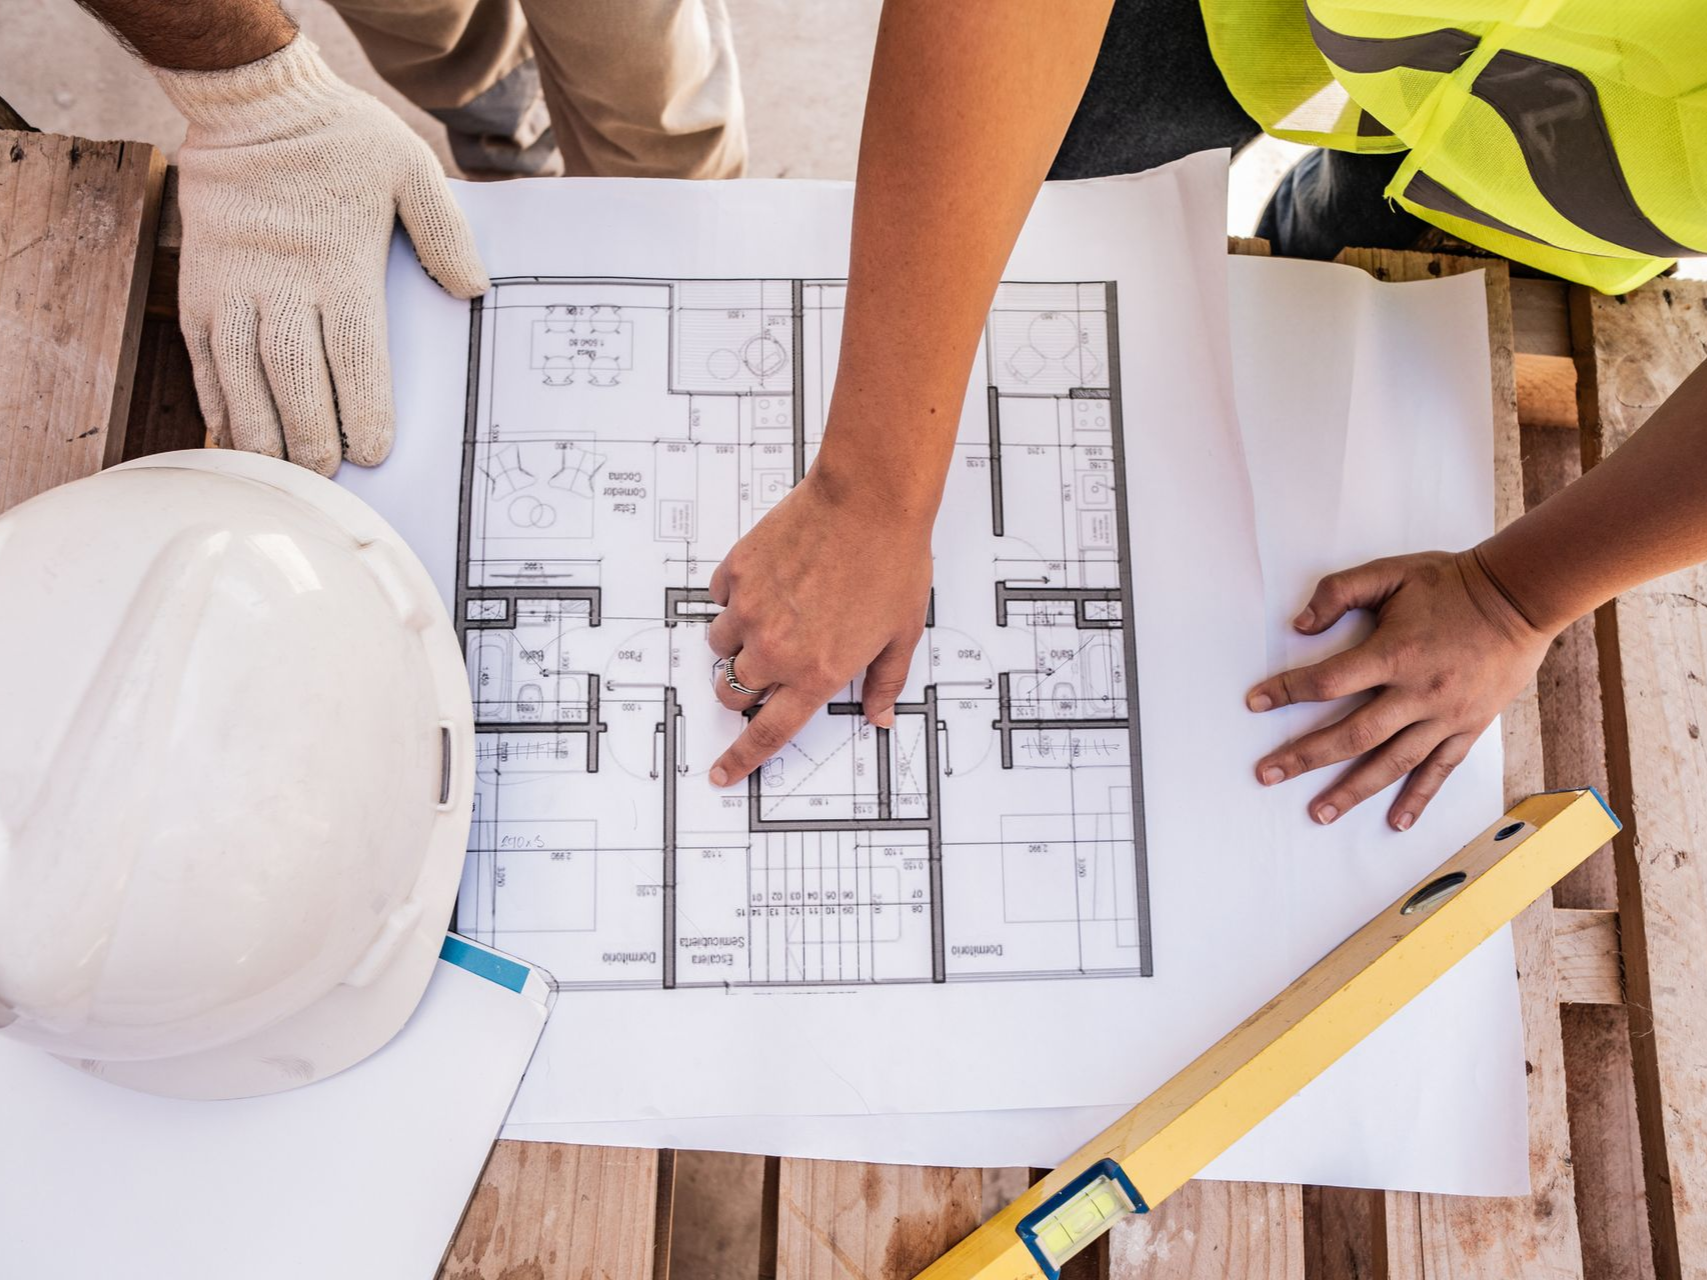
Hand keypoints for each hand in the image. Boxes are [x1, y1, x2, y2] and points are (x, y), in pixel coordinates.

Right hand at [156, 34, 488, 475]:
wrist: (252, 103)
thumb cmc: (341, 139)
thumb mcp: (409, 168)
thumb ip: (444, 231)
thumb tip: (474, 288)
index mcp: (338, 261)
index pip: (354, 351)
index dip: (362, 406)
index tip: (373, 450)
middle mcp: (281, 280)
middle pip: (295, 375)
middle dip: (310, 432)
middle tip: (328, 475)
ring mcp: (234, 285)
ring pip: (242, 373)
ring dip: (260, 428)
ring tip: (281, 471)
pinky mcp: (198, 284)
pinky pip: (203, 353)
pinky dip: (217, 397)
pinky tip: (231, 432)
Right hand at [705, 469, 933, 785]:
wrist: (870, 500)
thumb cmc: (893, 562)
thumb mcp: (902, 633)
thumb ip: (885, 681)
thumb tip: (880, 715)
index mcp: (817, 673)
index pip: (768, 733)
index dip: (741, 759)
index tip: (721, 773)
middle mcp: (776, 649)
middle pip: (732, 695)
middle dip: (742, 692)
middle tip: (766, 668)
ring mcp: (751, 610)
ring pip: (720, 647)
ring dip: (738, 643)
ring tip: (772, 615)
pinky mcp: (738, 572)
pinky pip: (721, 599)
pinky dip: (736, 598)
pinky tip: (769, 580)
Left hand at [1246, 549, 1552, 829]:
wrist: (1520, 597)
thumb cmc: (1450, 583)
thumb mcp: (1391, 573)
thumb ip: (1340, 592)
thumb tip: (1299, 625)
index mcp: (1394, 653)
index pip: (1328, 681)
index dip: (1287, 692)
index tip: (1254, 703)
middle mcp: (1418, 693)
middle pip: (1352, 735)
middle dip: (1305, 757)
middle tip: (1267, 774)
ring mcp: (1445, 716)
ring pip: (1392, 763)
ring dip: (1352, 791)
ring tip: (1318, 813)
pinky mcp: (1468, 728)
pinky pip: (1439, 770)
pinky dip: (1418, 798)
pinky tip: (1396, 821)